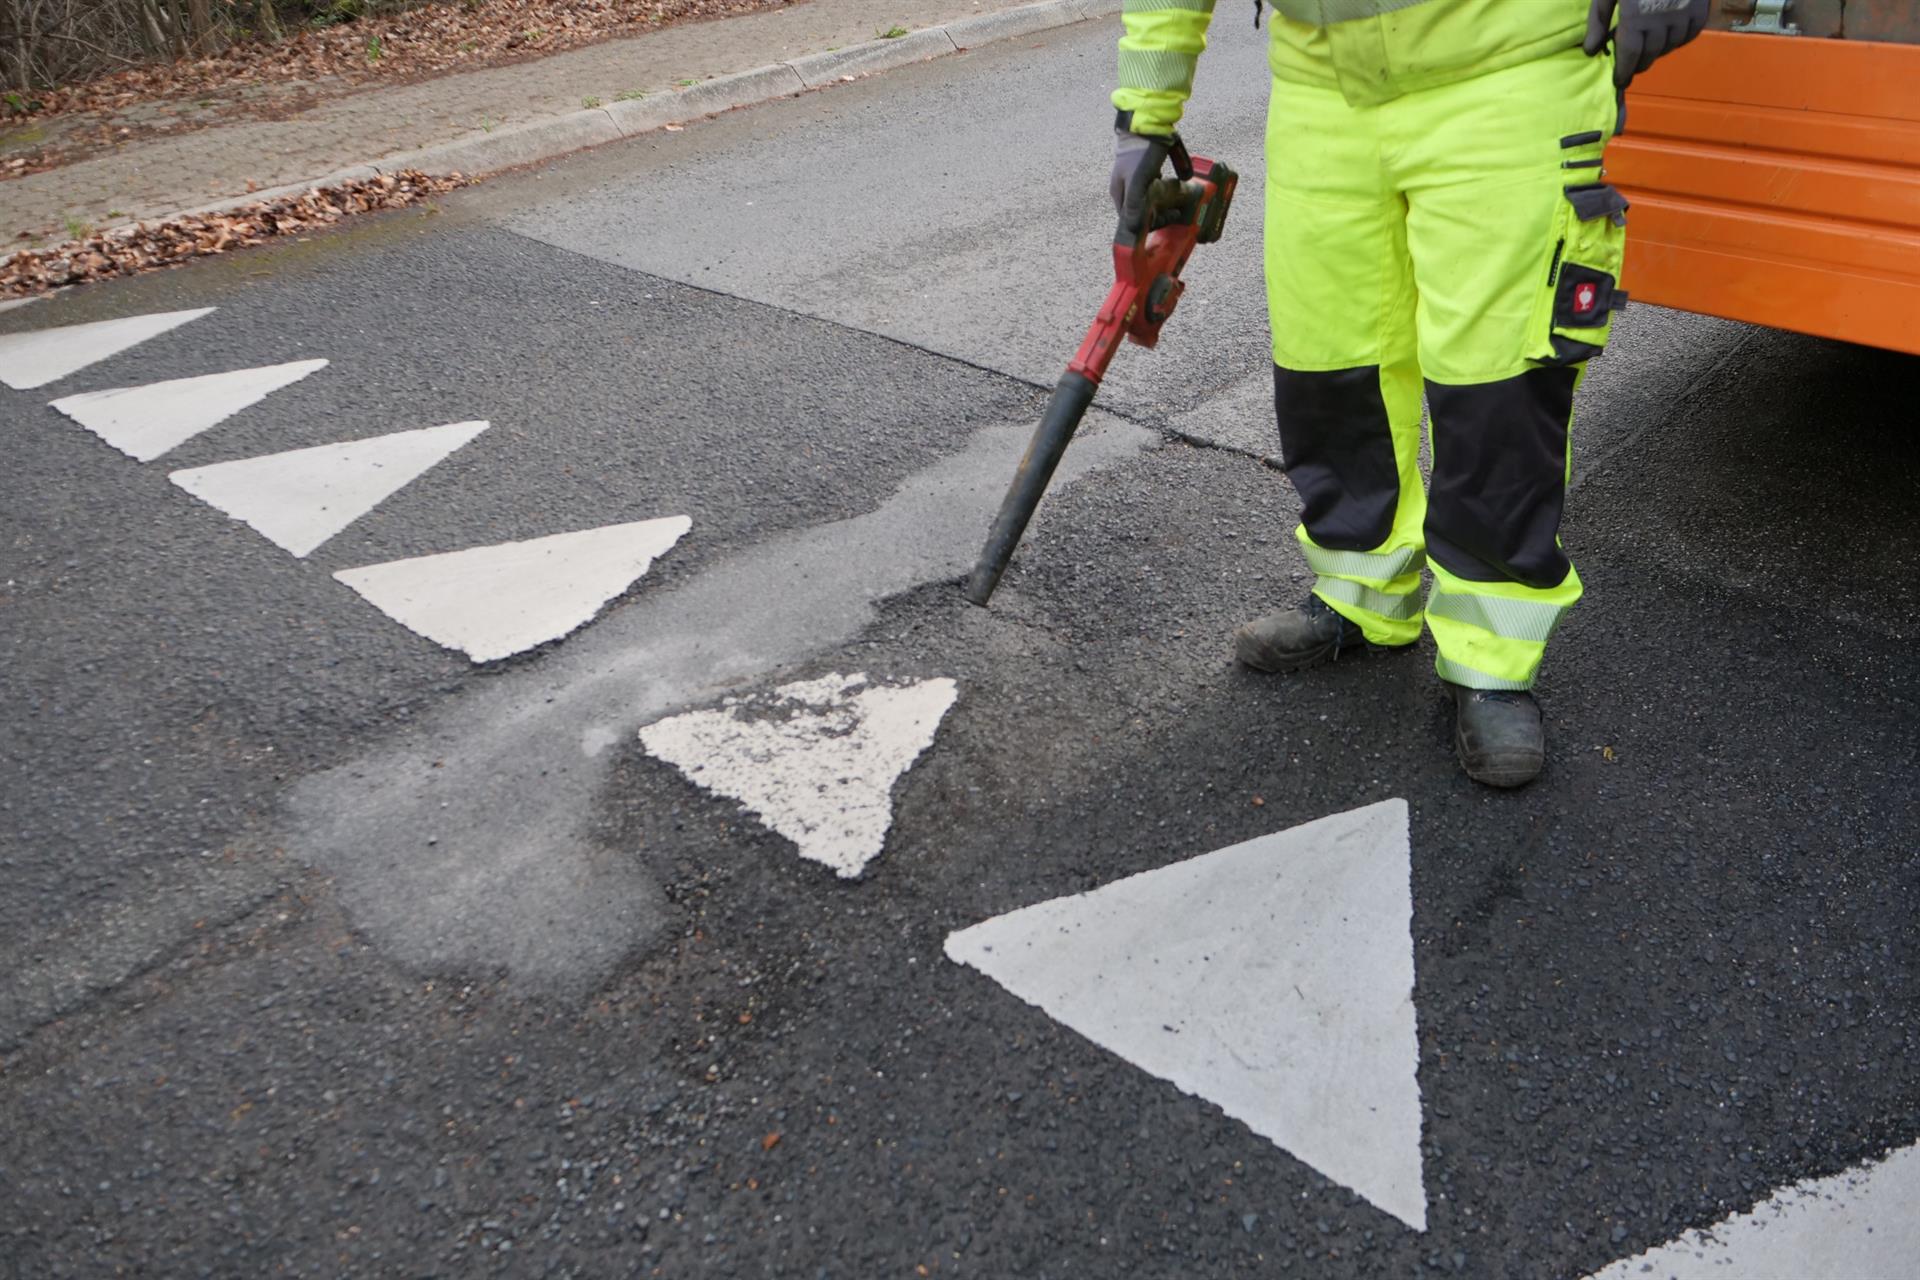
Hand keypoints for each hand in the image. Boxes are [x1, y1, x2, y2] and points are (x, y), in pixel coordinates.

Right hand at [1110, 127, 1170, 240]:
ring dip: (1164, 201)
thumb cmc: (1141, 153)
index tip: (1170, 218)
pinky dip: (1166, 187)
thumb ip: (1135, 206)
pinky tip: (1175, 183)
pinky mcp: (1145, 165)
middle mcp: (1125, 187)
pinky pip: (1156, 183)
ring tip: (1179, 198)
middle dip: (1160, 213)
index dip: (1151, 224)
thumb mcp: (1138, 182)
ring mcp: (1135, 175)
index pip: (1132, 220)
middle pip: (1142, 209)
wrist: (1145, 120)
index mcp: (1120, 193)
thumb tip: (1132, 231)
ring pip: (1149, 197)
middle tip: (1178, 210)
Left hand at [1584, 0, 1708, 86]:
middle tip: (1630, 67)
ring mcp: (1684, 15)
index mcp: (1636, 20)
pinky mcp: (1700, 8)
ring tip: (1647, 53)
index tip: (1618, 82)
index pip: (1629, 57)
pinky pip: (1690, 34)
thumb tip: (1591, 50)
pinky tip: (1669, 38)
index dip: (1623, 72)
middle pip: (1650, 55)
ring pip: (1669, 47)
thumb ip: (1598, 20)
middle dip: (1638, 64)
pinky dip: (1678, 41)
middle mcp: (1661, 23)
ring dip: (1657, 53)